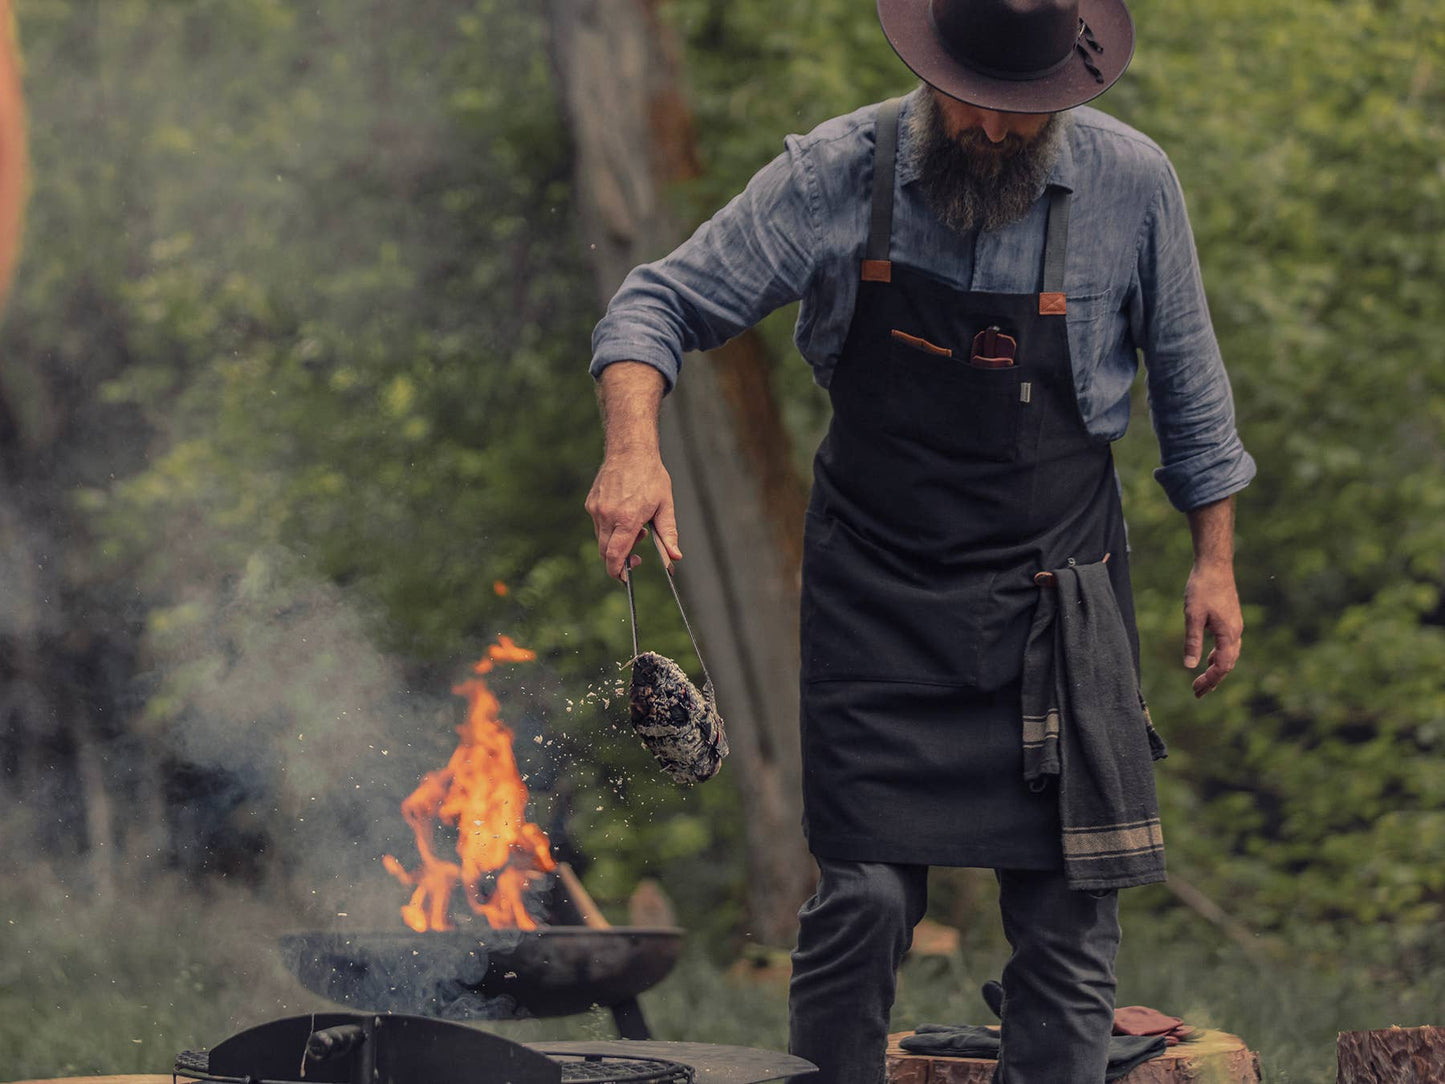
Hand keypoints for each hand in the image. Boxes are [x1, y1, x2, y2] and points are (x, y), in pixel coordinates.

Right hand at [584, 448, 681, 579]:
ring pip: (601, 539)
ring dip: (616, 542)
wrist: (630, 450)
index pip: (616, 555)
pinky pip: (598, 525)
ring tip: (636, 527)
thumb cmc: (651, 476)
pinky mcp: (591, 503)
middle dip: (619, 560)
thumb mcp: (665, 505)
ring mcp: (596, 509)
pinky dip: (610, 528)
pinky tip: (625, 514)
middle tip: (637, 557)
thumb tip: (675, 557)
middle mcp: (608, 516)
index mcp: (627, 519)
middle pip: (606, 552)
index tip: (625, 579)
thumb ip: (668, 534)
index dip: (618, 572)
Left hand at [1183, 562, 1241, 697]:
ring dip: (1216, 670)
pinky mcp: (1230, 621)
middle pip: (1227, 664)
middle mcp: (1236, 632)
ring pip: (1229, 655)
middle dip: (1213, 680)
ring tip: (1202, 683)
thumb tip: (1190, 666)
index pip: (1222, 665)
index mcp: (1228, 633)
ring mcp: (1235, 626)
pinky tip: (1207, 660)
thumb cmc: (1202, 588)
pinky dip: (1218, 657)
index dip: (1211, 680)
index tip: (1197, 690)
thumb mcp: (1192, 615)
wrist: (1215, 565)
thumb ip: (1192, 641)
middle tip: (1197, 693)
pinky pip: (1227, 646)